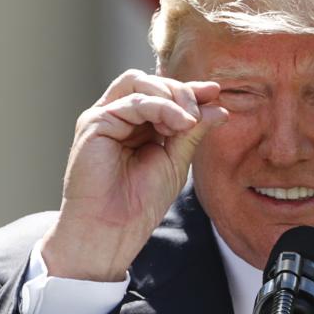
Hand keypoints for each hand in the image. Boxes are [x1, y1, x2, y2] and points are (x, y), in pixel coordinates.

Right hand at [40, 69, 227, 280]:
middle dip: (181, 91)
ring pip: (139, 83)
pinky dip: (161, 107)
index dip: (189, 90)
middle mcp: (117, 117)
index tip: (215, 93)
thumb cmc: (139, 203)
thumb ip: (192, 132)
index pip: (162, 94)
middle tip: (201, 112)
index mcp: (136, 125)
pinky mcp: (94, 123)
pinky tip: (181, 124)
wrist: (112, 231)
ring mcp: (104, 118)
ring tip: (190, 121)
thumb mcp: (176, 161)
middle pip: (150, 82)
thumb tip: (219, 108)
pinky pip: (132, 102)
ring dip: (171, 96)